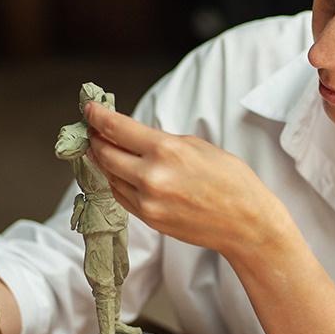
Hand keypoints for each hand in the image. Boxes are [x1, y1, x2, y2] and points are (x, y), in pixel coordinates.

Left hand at [84, 105, 290, 262]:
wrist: (246, 223)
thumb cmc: (231, 181)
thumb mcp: (198, 146)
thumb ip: (161, 141)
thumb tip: (132, 137)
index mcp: (167, 150)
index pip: (117, 128)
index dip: (97, 117)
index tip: (88, 110)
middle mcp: (152, 176)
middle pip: (106, 153)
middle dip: (96, 138)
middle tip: (92, 130)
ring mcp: (148, 201)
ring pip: (110, 176)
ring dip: (103, 160)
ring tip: (101, 149)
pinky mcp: (149, 219)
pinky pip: (121, 195)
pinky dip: (115, 181)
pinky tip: (116, 172)